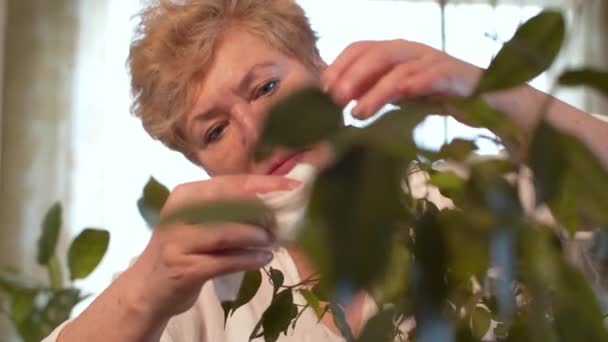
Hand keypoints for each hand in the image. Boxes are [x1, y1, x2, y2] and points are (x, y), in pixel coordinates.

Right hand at [121, 175, 300, 320]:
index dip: (264, 184)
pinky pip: (225, 261)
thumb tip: (274, 201)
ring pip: (226, 232)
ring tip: (273, 241)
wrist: (149, 287)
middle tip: (281, 221)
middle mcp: (179, 213)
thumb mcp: (199, 221)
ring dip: (256, 237)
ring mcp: (178, 241)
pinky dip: (248, 259)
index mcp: (186, 195)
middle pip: (229, 204)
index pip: (230, 183)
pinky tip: (264, 259)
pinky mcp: (184, 268)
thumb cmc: (184, 249)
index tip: (293, 186)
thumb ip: (228, 209)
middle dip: (261, 212)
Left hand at [321, 39, 483, 119]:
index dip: (339, 65)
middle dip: (353, 76)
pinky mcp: (454, 75)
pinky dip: (418, 83)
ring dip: (377, 91)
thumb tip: (336, 101)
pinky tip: (404, 95)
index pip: (360, 48)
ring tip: (358, 114)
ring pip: (401, 69)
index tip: (323, 88)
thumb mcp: (395, 92)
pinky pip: (435, 75)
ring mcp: (433, 60)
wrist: (482, 99)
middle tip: (336, 100)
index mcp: (394, 51)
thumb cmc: (432, 94)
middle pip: (377, 55)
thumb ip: (369, 91)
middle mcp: (411, 50)